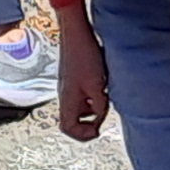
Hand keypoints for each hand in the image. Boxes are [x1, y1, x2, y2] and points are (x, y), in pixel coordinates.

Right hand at [54, 18, 109, 142]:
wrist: (77, 35)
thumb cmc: (85, 58)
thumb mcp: (97, 86)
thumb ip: (99, 106)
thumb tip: (100, 118)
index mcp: (68, 101)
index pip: (68, 128)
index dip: (82, 134)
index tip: (97, 130)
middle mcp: (66, 96)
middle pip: (72, 121)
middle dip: (89, 123)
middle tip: (102, 117)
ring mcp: (70, 88)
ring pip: (79, 109)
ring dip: (92, 111)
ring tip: (104, 101)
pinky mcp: (75, 80)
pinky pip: (83, 97)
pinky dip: (93, 99)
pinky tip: (103, 89)